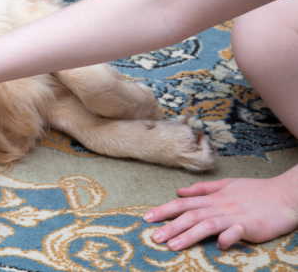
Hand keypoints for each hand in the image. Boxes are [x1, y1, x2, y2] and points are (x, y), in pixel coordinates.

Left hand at [143, 167, 297, 250]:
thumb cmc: (255, 191)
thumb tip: (179, 191)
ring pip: (206, 225)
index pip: (183, 203)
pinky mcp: (250, 226)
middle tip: (153, 237)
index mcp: (213, 197)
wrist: (284, 195)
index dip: (164, 210)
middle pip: (190, 216)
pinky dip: (227, 238)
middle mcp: (219, 206)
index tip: (146, 218)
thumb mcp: (227, 184)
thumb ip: (202, 189)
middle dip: (170, 226)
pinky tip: (218, 246)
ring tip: (172, 246)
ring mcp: (234, 216)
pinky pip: (236, 233)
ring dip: (188, 235)